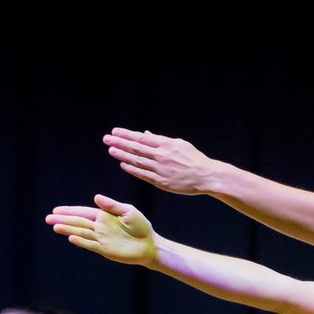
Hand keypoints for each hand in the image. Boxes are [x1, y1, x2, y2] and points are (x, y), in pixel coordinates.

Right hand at [46, 195, 158, 264]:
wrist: (149, 245)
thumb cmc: (141, 227)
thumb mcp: (129, 211)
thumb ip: (112, 205)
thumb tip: (96, 197)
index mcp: (103, 216)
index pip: (83, 212)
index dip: (69, 211)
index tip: (56, 210)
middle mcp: (99, 227)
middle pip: (78, 222)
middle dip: (63, 220)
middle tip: (47, 218)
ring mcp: (101, 239)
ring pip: (81, 233)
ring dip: (68, 230)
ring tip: (55, 227)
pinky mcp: (105, 250)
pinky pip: (91, 244)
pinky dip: (81, 241)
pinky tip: (71, 238)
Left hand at [103, 127, 218, 194]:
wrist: (206, 176)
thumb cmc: (194, 159)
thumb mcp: (180, 144)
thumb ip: (162, 140)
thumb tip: (146, 134)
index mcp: (166, 144)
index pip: (141, 138)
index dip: (127, 134)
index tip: (115, 131)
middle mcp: (161, 155)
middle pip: (136, 148)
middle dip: (120, 142)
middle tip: (107, 138)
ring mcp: (160, 169)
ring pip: (137, 161)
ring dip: (123, 154)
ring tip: (111, 150)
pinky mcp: (161, 182)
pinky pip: (143, 174)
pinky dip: (132, 169)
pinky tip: (123, 164)